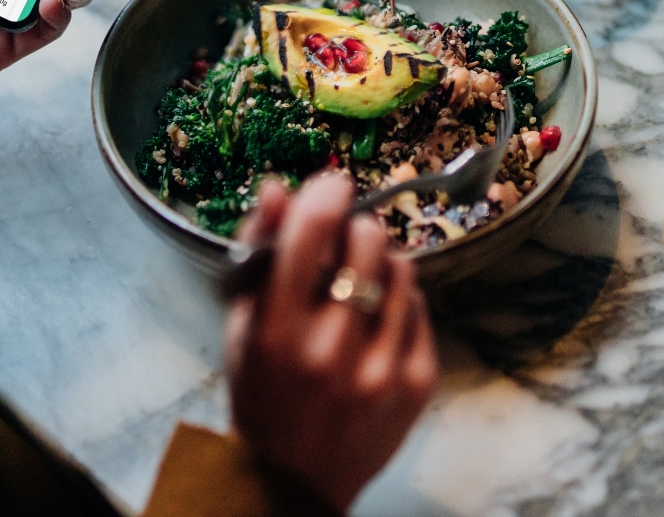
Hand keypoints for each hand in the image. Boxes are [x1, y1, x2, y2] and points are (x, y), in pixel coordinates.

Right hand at [223, 171, 437, 511]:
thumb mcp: (243, 324)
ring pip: (402, 269)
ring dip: (381, 260)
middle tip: (344, 239)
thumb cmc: (262, 392)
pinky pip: (420, 308)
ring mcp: (380, 369)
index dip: (326, 194)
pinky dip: (400, 301)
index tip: (333, 183)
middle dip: (355, 228)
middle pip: (366, 242)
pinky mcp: (418, 383)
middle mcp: (330, 351)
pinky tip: (376, 320)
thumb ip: (257, 251)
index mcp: (276, 333)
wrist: (294, 479)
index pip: (309, 235)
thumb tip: (278, 187)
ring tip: (361, 280)